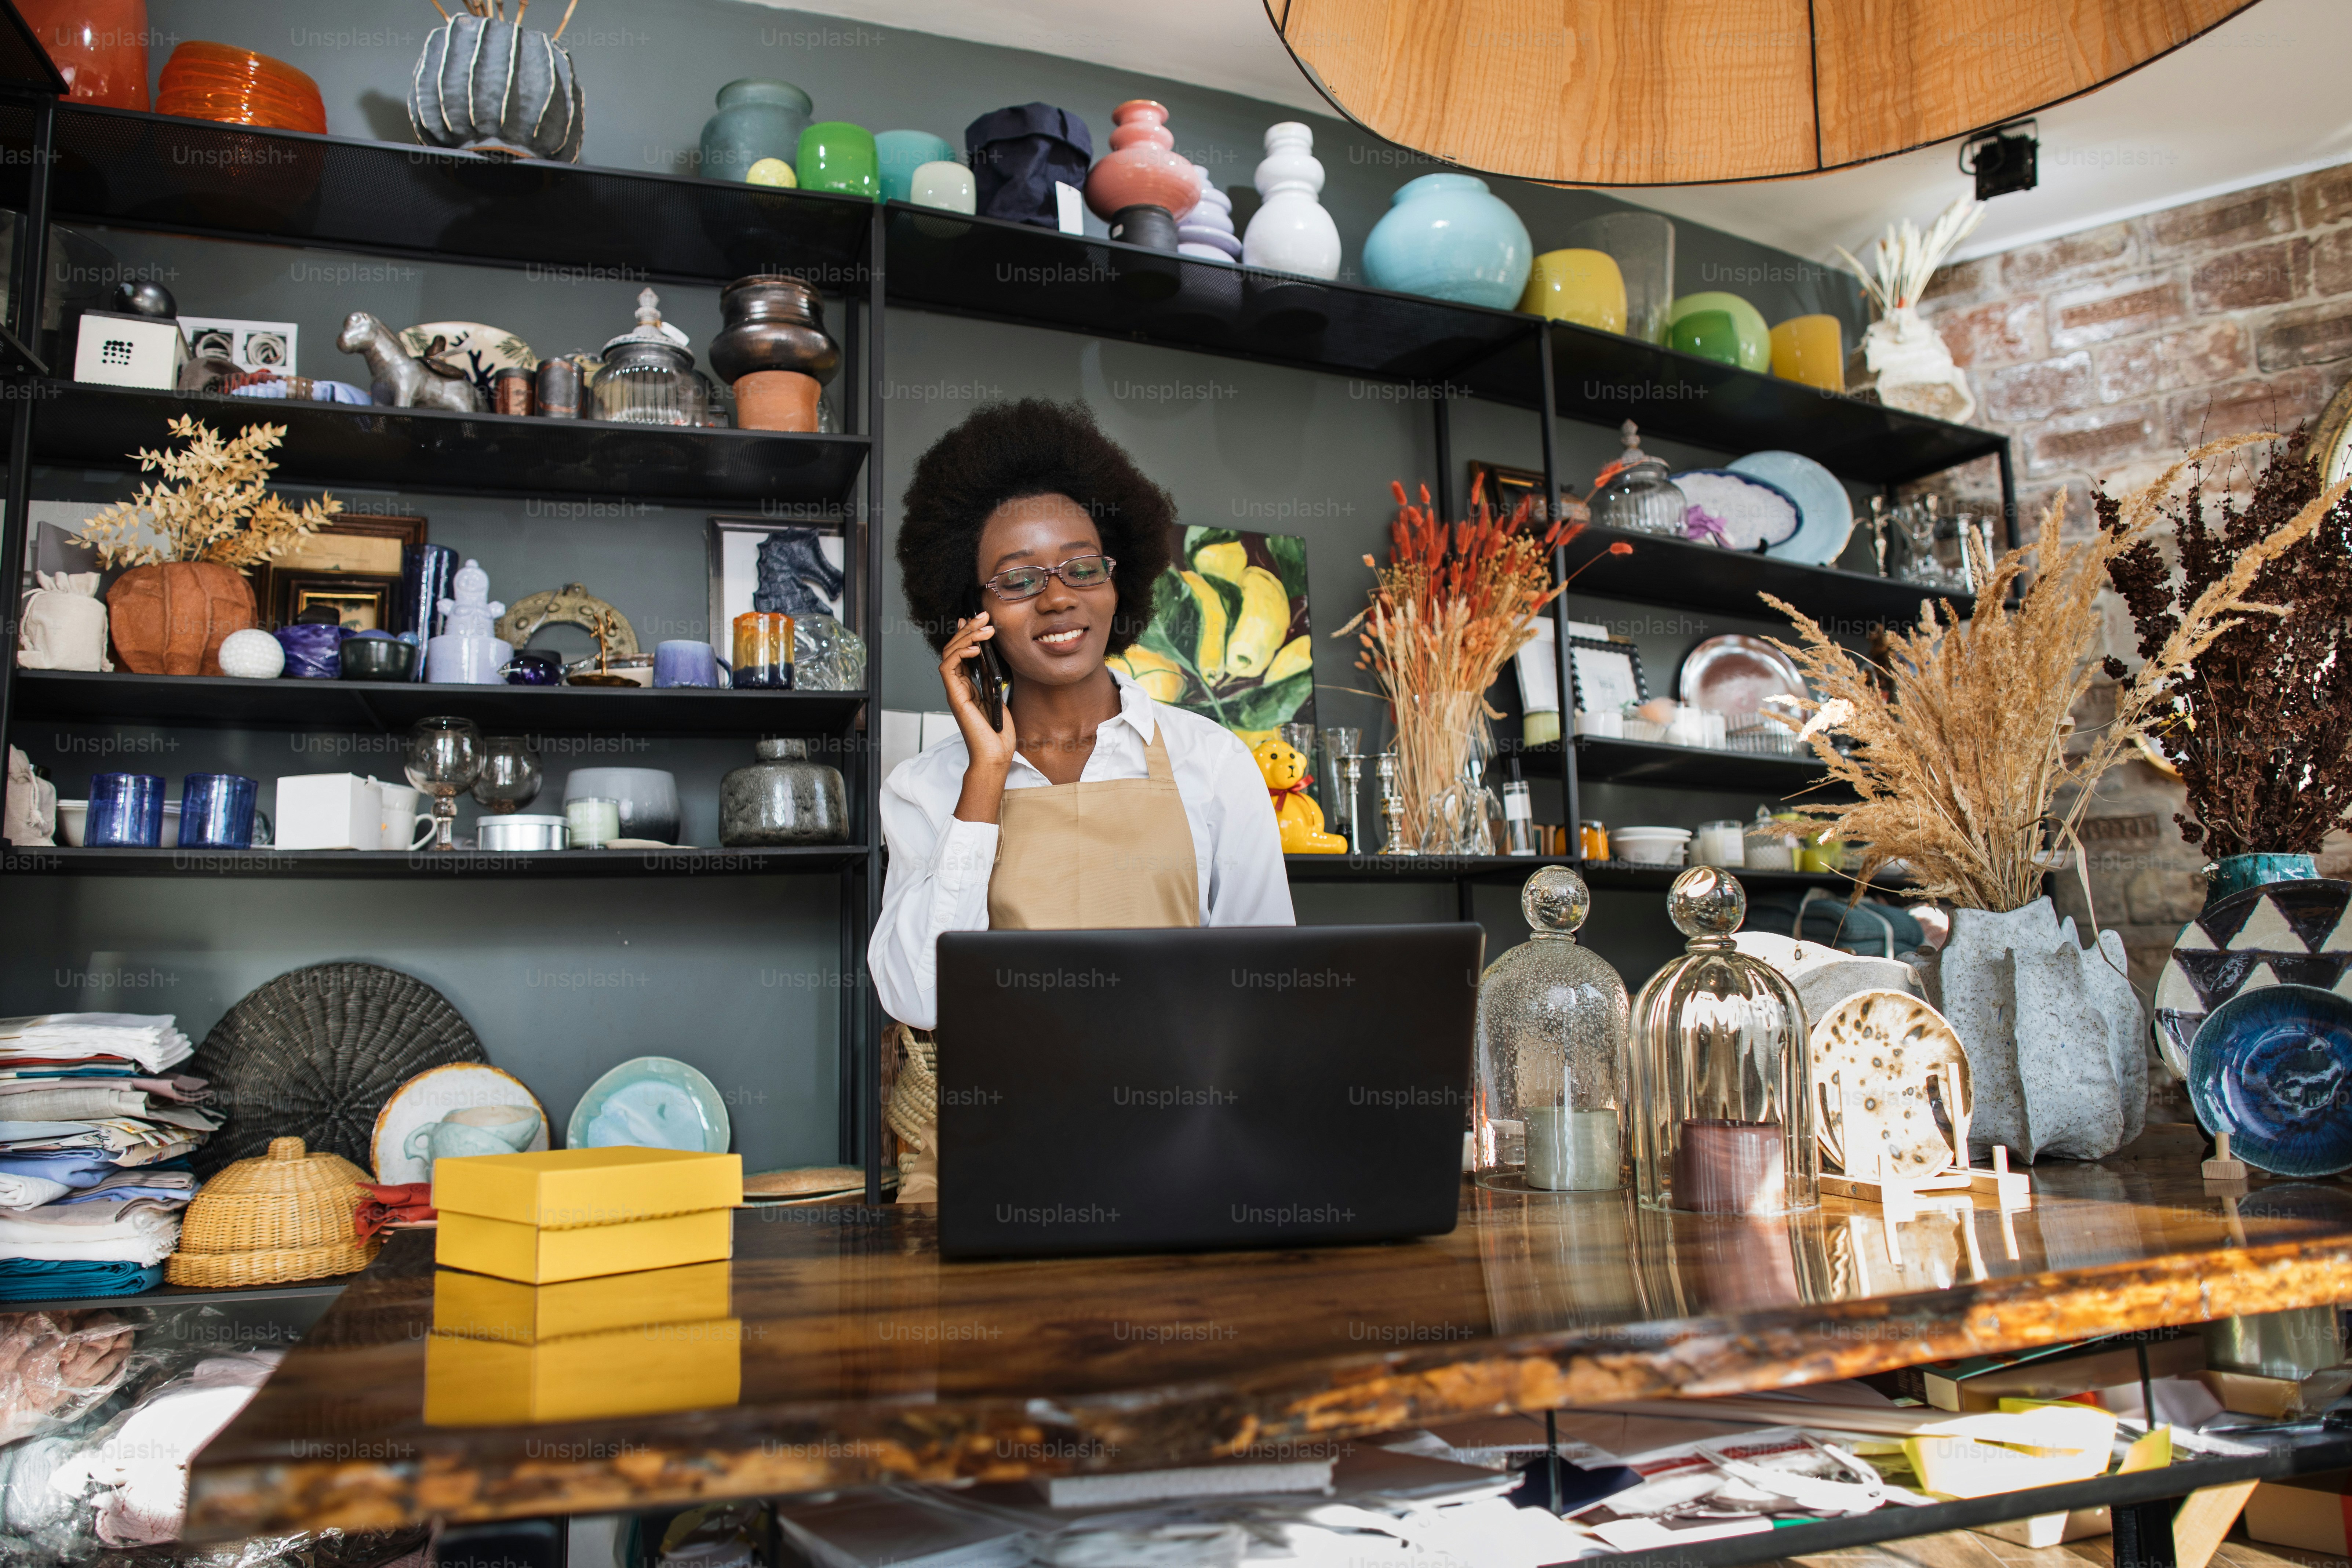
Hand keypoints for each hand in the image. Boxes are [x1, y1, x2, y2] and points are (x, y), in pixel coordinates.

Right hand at [940, 613, 1014, 820]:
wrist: (995, 755)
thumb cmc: (999, 732)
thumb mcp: (1000, 696)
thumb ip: (993, 678)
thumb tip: (994, 658)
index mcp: (968, 685)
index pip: (961, 652)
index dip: (966, 633)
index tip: (978, 619)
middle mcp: (958, 686)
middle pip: (954, 648)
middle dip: (968, 629)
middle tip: (983, 616)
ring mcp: (954, 691)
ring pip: (949, 653)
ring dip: (965, 637)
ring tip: (983, 628)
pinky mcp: (955, 697)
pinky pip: (948, 668)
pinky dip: (960, 654)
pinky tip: (975, 649)